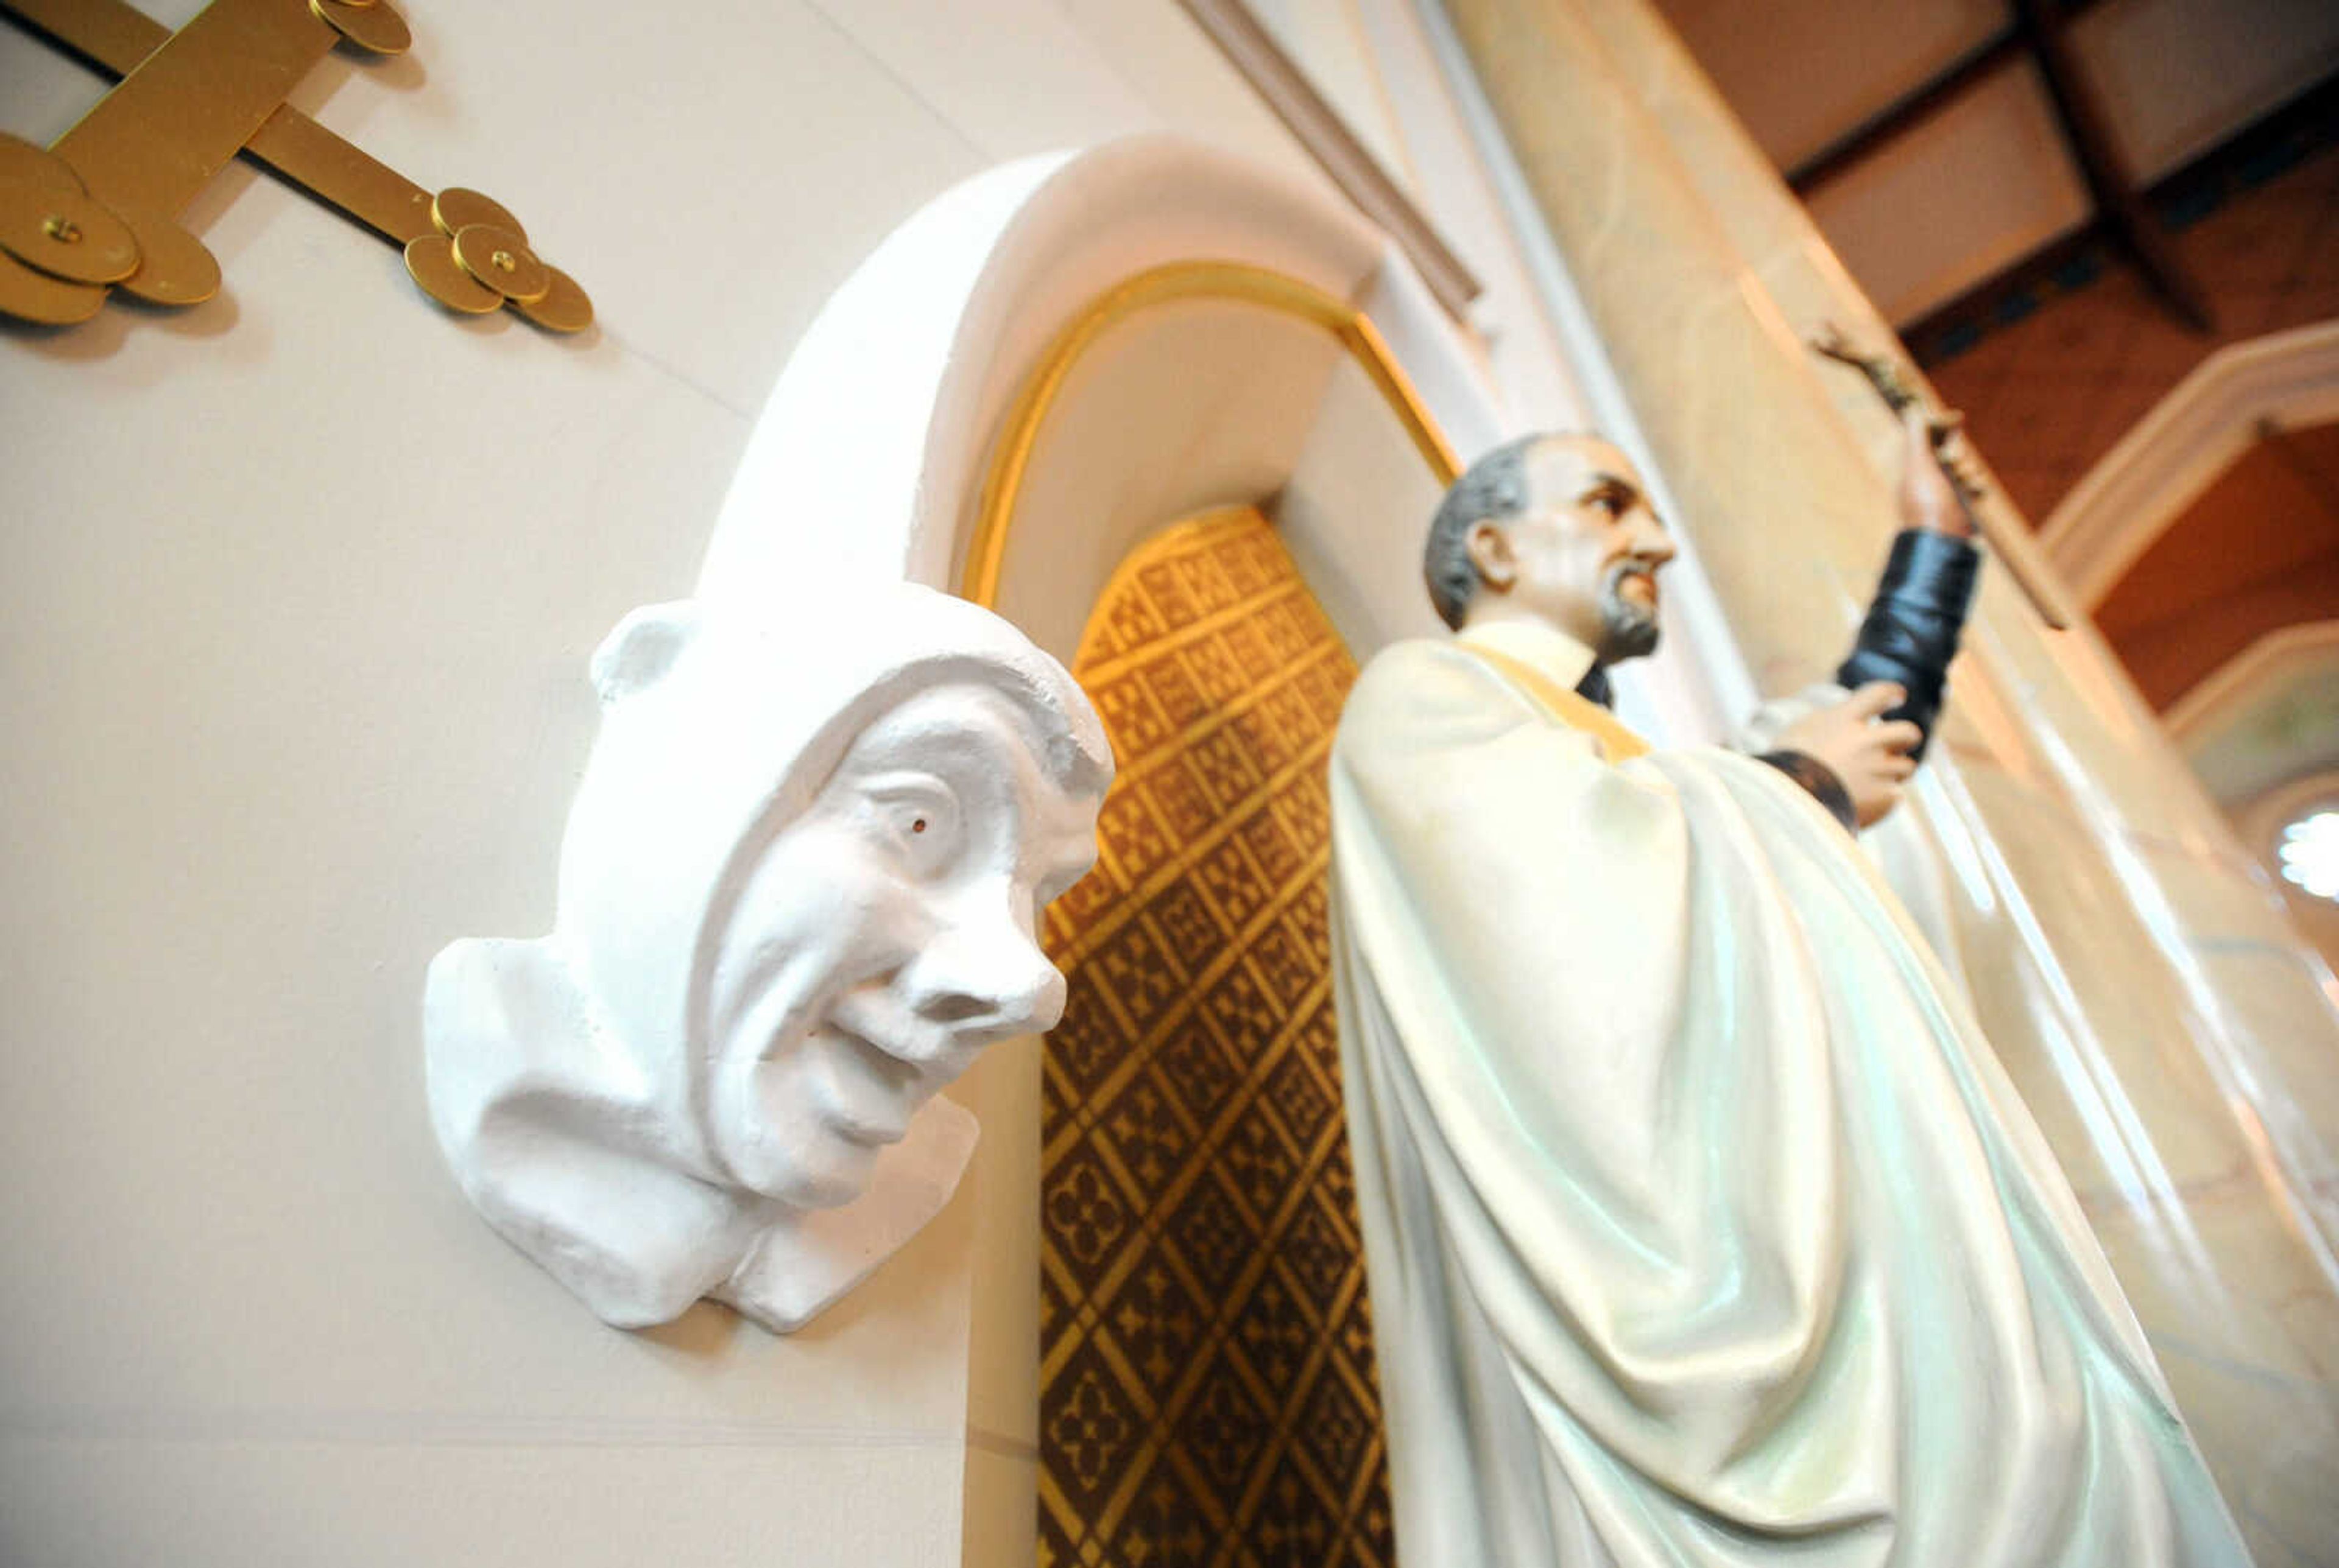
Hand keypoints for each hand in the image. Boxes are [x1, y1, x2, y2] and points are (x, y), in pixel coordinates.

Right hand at [1776, 681, 1922, 828]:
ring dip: (1890, 773)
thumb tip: (1844, 717)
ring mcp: (1878, 769)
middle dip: (1906, 738)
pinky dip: (1882, 799)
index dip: (1892, 693)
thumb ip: (1828, 721)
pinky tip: (1863, 804)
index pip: (1880, 694)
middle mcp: (1867, 741)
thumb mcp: (1800, 731)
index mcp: (1845, 719)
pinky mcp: (1884, 796)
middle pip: (1908, 732)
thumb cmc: (1785, 767)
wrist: (1789, 806)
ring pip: (1905, 767)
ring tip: (1866, 784)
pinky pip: (1895, 795)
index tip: (1899, 696)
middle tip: (1897, 746)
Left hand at [1898, 405, 1972, 538]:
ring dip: (1969, 472)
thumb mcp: (1920, 465)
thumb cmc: (1928, 503)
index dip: (1942, 426)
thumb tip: (1914, 408)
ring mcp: (1942, 495)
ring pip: (1963, 470)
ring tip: (1967, 483)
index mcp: (1911, 468)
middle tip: (1955, 465)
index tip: (1958, 417)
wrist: (1942, 543)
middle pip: (1948, 452)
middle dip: (1957, 453)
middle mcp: (1925, 480)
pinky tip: (1976, 494)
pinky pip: (1972, 489)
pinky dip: (1976, 488)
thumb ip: (1917, 437)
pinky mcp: (1958, 508)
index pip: (1928, 438)